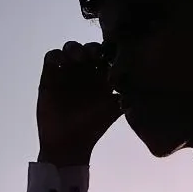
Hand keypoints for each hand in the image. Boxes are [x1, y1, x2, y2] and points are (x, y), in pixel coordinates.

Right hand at [37, 40, 122, 160]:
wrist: (68, 143)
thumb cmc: (92, 128)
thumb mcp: (113, 111)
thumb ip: (126, 97)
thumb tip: (143, 87)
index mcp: (100, 77)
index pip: (105, 56)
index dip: (108, 52)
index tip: (111, 57)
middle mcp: (84, 72)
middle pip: (88, 49)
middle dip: (91, 48)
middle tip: (95, 55)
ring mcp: (67, 73)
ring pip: (70, 49)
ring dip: (74, 48)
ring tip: (78, 58)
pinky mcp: (49, 76)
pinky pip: (51, 57)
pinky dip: (55, 55)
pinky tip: (61, 63)